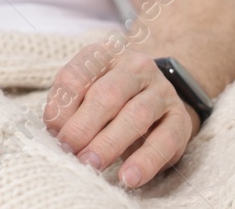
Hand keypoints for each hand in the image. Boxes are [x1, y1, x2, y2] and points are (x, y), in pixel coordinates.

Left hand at [44, 44, 200, 188]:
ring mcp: (162, 91)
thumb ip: (67, 105)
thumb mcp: (84, 90)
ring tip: (93, 165)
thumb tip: (57, 131)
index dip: (62, 107)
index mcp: (104, 55)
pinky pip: (166, 141)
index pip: (77, 75)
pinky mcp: (180, 119)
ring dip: (111, 144)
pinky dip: (146, 161)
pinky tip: (129, 178)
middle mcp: (136, 67)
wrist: (153, 93)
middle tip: (70, 152)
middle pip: (107, 95)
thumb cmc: (108, 96)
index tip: (54, 133)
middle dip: (84, 126)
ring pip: (137, 115)